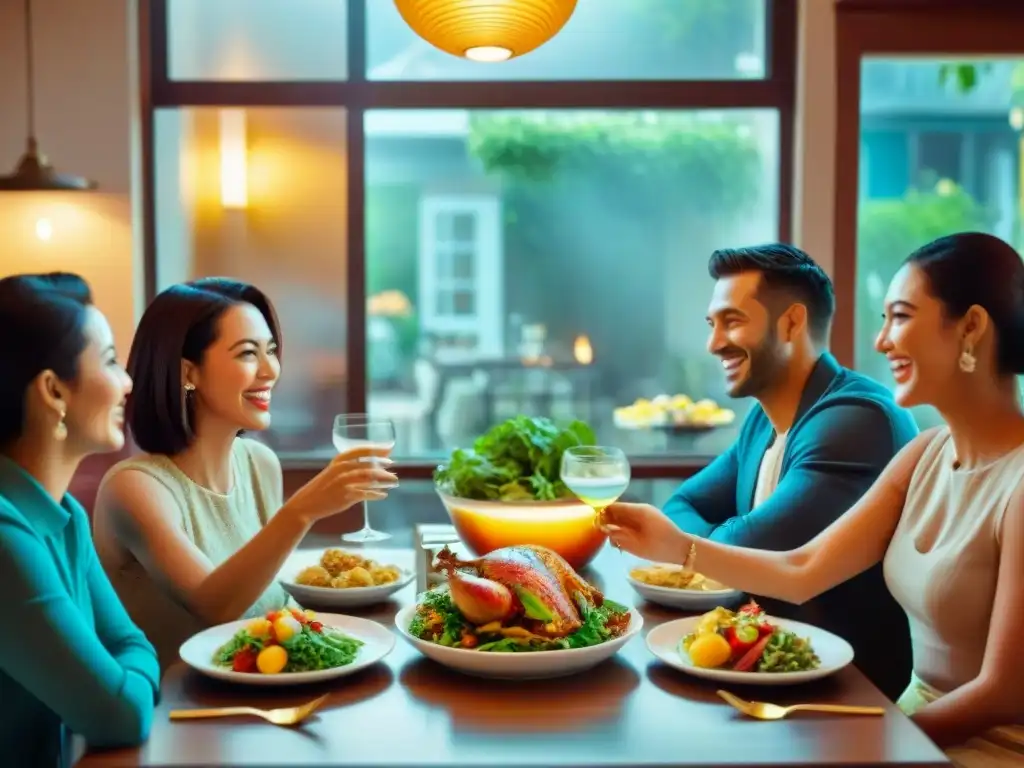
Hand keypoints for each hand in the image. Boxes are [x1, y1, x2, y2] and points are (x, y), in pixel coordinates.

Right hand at [282, 446, 396, 524]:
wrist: (306, 503)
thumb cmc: (322, 486)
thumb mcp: (333, 471)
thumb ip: (350, 467)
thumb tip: (372, 462)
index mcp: (339, 460)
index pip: (361, 450)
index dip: (377, 449)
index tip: (389, 448)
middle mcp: (342, 469)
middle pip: (368, 465)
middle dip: (383, 465)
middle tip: (393, 466)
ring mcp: (344, 483)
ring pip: (370, 479)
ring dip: (384, 480)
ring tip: (393, 481)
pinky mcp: (346, 496)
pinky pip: (366, 494)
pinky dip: (376, 495)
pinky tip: (383, 495)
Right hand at [601, 502, 690, 564]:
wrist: (683, 550)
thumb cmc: (660, 547)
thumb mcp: (637, 544)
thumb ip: (619, 535)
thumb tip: (603, 528)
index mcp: (638, 511)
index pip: (614, 506)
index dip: (602, 513)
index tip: (593, 524)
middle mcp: (640, 510)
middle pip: (617, 511)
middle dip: (608, 521)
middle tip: (600, 535)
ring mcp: (644, 515)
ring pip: (622, 517)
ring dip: (615, 526)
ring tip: (612, 540)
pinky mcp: (647, 522)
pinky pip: (630, 522)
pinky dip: (623, 530)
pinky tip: (621, 541)